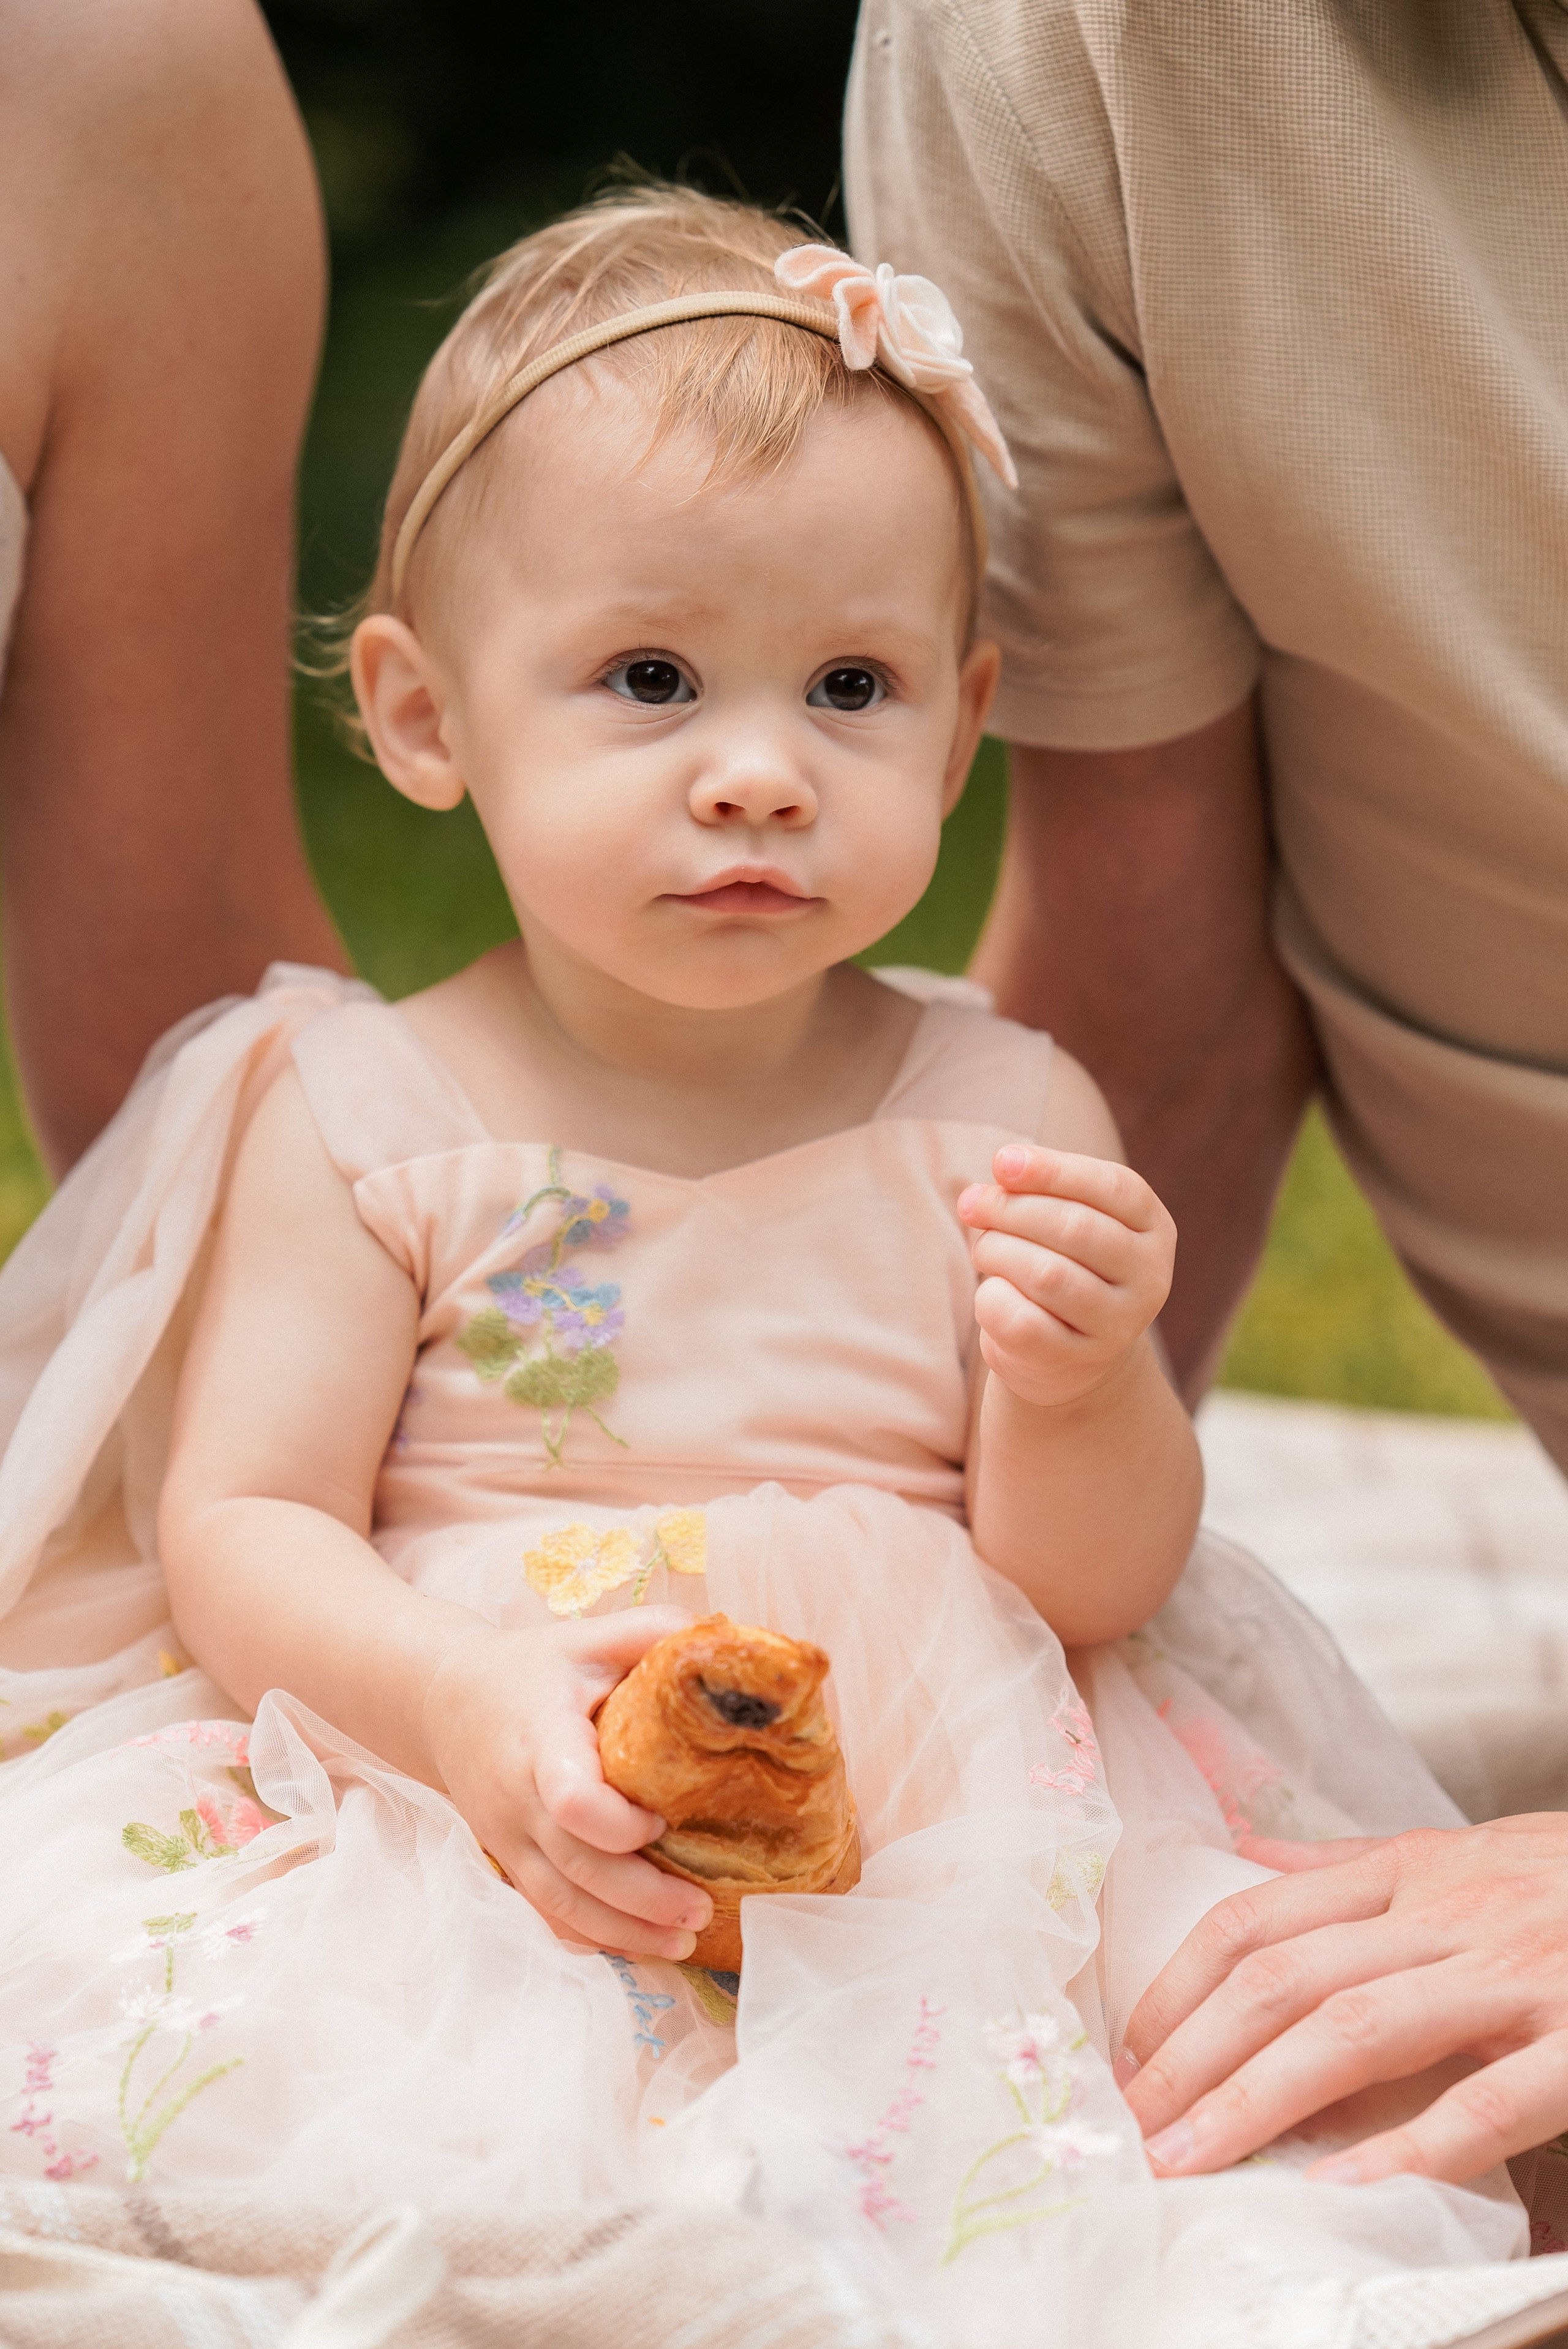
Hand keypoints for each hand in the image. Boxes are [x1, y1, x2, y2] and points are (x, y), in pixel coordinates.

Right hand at [423, 1608, 712, 1961]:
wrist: (445, 1702)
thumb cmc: (531, 1670)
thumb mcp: (587, 1639)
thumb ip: (651, 1633)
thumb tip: (728, 1639)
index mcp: (541, 1739)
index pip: (570, 1799)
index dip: (618, 1824)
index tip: (662, 1821)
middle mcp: (517, 1799)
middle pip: (575, 1868)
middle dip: (641, 1899)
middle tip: (702, 1912)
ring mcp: (507, 1838)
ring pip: (560, 1904)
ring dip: (623, 1932)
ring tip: (684, 1942)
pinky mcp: (509, 1862)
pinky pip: (546, 1912)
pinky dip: (590, 1938)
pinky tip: (637, 1947)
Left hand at [957, 1145, 1175, 1408]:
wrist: (1067, 1353)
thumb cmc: (1060, 1264)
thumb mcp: (1061, 1219)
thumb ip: (1033, 1192)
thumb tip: (987, 1187)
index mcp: (1153, 1228)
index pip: (1113, 1187)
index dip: (1053, 1170)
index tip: (1002, 1162)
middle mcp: (1150, 1277)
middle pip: (1076, 1227)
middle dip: (1010, 1209)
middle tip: (971, 1206)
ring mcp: (1119, 1325)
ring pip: (1047, 1275)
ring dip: (997, 1251)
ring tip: (984, 1251)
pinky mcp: (1078, 1360)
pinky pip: (1022, 1322)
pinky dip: (991, 1299)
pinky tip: (991, 1292)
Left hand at [1117, 1817, 1567, 2184]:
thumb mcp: (1466, 1847)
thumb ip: (1355, 1864)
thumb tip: (1243, 1853)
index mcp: (1415, 1868)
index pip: (1262, 1916)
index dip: (1182, 1982)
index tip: (1130, 2048)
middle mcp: (1451, 1913)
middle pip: (1288, 1978)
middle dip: (1196, 2055)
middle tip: (1133, 2124)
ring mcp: (1517, 1975)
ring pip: (1358, 2030)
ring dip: (1261, 2100)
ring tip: (1194, 2160)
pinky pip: (1487, 2101)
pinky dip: (1410, 2147)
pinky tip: (1344, 2188)